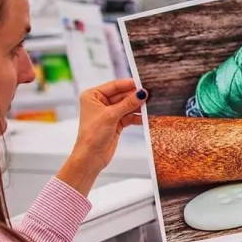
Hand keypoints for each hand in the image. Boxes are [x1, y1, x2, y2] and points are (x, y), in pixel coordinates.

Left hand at [57, 79, 145, 195]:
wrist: (91, 157)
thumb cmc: (92, 135)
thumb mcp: (111, 116)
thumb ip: (128, 103)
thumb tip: (141, 93)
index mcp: (93, 96)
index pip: (114, 86)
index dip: (128, 85)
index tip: (143, 83)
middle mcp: (100, 103)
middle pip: (122, 95)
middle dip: (135, 97)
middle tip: (150, 95)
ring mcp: (109, 113)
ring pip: (127, 106)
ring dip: (137, 107)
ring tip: (150, 106)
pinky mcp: (116, 122)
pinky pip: (129, 116)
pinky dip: (137, 117)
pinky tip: (145, 117)